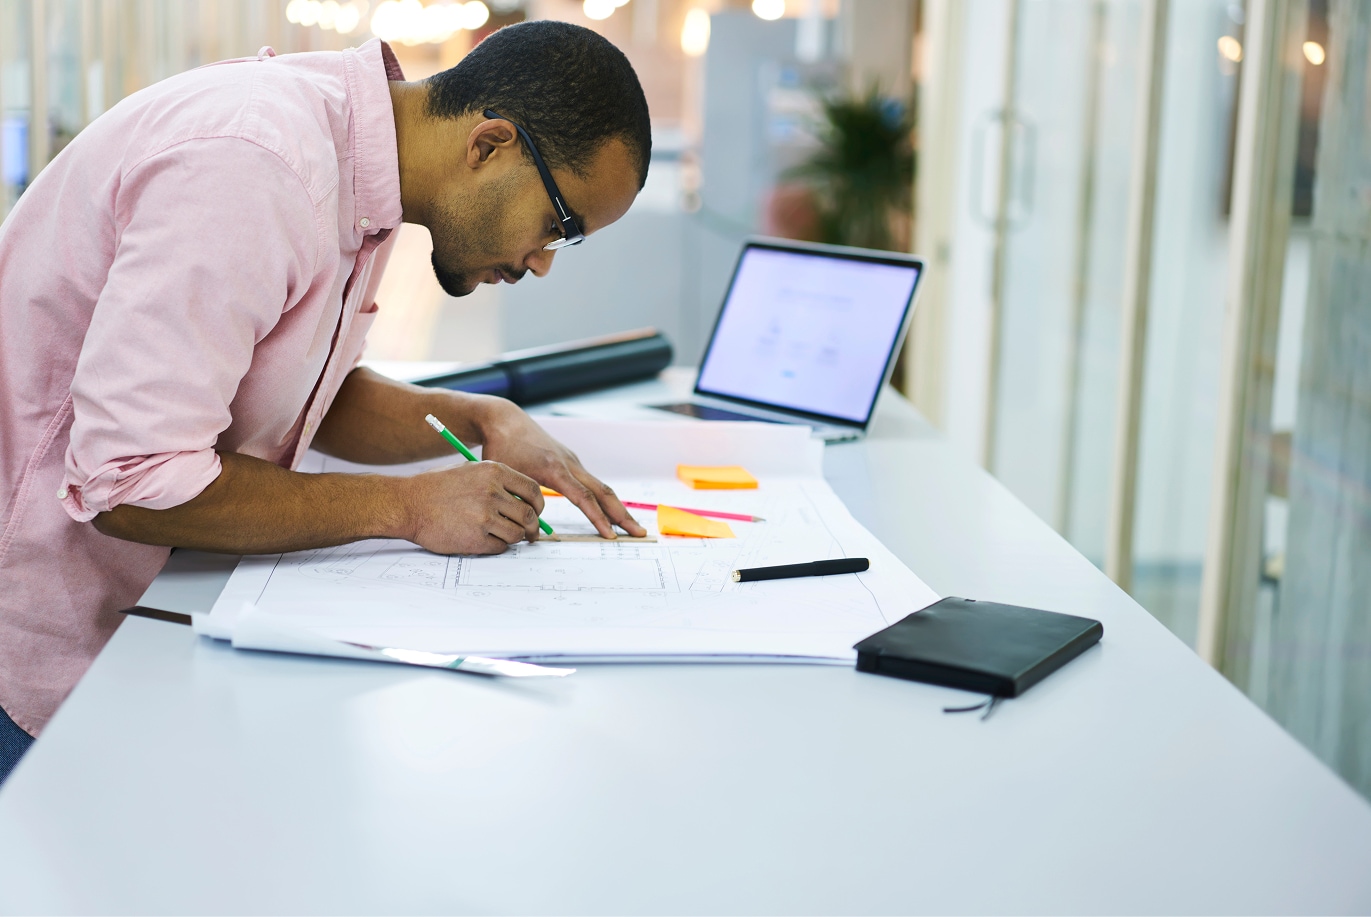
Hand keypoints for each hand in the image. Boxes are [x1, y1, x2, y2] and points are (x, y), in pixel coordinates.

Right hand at [401, 461, 544, 554]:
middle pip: (529, 515)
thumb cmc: (436, 488)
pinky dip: (497, 546)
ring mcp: (484, 516)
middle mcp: (492, 492)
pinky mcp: (475, 538)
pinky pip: (500, 547)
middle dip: (533, 528)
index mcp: (494, 471)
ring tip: (502, 536)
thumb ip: (497, 481)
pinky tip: (484, 540)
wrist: (407, 504)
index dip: (538, 505)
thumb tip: (524, 500)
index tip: (536, 513)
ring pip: (517, 534)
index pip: (533, 490)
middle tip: (530, 534)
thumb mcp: (469, 471)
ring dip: (514, 538)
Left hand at [475, 400, 646, 539]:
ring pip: (600, 487)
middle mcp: (569, 464)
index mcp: (555, 469)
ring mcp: (572, 461)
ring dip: (616, 507)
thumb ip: (521, 501)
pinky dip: (603, 498)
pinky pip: (591, 482)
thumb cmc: (501, 447)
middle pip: (603, 492)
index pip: (584, 499)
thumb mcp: (507, 477)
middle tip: (639, 532)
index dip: (598, 519)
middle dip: (622, 515)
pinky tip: (608, 510)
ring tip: (629, 525)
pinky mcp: (569, 461)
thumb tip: (532, 526)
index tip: (611, 536)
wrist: (504, 420)